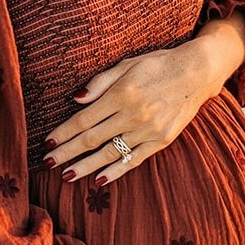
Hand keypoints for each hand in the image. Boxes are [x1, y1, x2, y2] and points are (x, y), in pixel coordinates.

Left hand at [44, 41, 215, 185]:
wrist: (197, 72)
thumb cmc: (157, 64)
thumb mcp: (127, 64)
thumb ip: (100, 82)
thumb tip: (75, 99)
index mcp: (122, 94)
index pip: (84, 119)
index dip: (64, 133)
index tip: (47, 143)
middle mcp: (134, 115)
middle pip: (92, 139)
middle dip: (67, 153)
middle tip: (47, 163)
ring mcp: (149, 131)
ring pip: (110, 154)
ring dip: (86, 167)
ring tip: (66, 176)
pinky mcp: (162, 141)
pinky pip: (134, 160)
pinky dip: (116, 171)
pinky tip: (99, 179)